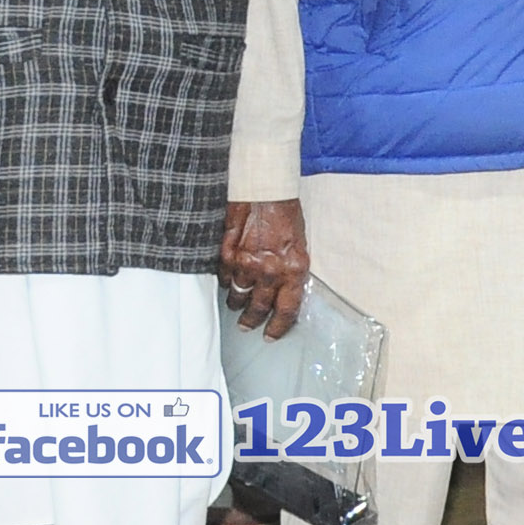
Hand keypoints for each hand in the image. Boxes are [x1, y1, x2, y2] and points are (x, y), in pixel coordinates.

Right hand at [219, 199, 311, 337]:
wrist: (264, 189)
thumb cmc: (285, 213)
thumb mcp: (299, 246)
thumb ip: (290, 271)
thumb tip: (282, 291)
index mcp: (293, 271)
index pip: (286, 311)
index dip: (277, 328)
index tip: (270, 336)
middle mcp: (269, 273)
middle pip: (258, 308)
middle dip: (252, 320)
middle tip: (247, 325)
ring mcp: (246, 266)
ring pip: (238, 296)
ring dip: (237, 302)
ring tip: (237, 304)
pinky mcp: (226, 256)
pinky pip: (224, 279)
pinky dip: (226, 281)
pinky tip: (229, 280)